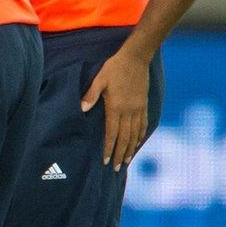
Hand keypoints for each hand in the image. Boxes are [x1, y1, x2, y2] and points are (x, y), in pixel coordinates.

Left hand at [81, 49, 151, 170]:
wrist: (136, 58)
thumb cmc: (114, 68)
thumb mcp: (99, 79)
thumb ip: (91, 95)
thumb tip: (82, 109)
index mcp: (116, 107)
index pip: (112, 133)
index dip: (109, 148)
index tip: (106, 160)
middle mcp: (129, 111)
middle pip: (124, 138)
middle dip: (120, 154)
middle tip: (116, 168)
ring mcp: (138, 109)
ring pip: (135, 134)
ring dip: (131, 148)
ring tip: (127, 160)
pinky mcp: (144, 104)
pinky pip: (143, 124)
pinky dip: (141, 136)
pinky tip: (138, 142)